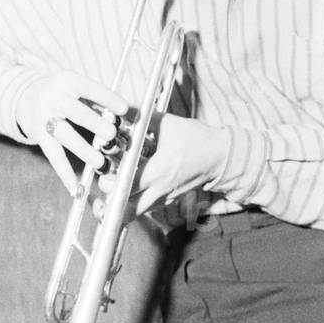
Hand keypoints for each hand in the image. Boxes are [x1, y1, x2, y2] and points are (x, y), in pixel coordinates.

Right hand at [15, 71, 128, 194]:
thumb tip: (125, 118)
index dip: (106, 98)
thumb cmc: (65, 94)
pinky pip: (53, 154)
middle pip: (75, 112)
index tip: (124, 109)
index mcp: (67, 81)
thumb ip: (99, 101)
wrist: (25, 97)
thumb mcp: (78, 89)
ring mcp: (43, 117)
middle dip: (94, 123)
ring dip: (82, 149)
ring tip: (99, 162)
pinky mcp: (38, 135)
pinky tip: (75, 187)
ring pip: (64, 134)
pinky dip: (64, 172)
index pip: (89, 88)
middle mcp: (53, 97)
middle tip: (111, 133)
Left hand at [97, 113, 229, 215]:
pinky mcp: (168, 201)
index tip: (104, 176)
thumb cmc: (196, 139)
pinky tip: (126, 192)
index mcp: (159, 170)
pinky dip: (132, 204)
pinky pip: (145, 209)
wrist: (219, 156)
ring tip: (109, 194)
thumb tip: (122, 107)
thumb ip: (142, 116)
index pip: (128, 186)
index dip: (111, 184)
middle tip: (104, 186)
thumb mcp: (168, 123)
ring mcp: (165, 198)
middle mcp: (161, 189)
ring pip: (135, 214)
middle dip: (110, 202)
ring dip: (119, 206)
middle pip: (128, 210)